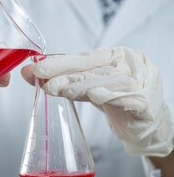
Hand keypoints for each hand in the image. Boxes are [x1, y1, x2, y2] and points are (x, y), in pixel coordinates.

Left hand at [22, 46, 173, 155]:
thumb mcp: (86, 86)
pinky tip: (97, 97)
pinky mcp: (146, 102)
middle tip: (45, 83)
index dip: (60, 63)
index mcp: (114, 56)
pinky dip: (112, 97)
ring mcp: (140, 81)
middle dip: (65, 76)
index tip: (37, 69)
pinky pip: (129, 99)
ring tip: (63, 91)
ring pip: (107, 82)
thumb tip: (29, 72)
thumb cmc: (114, 98)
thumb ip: (62, 79)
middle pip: (92, 69)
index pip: (83, 58)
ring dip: (83, 86)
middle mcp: (128, 64)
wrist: (146, 120)